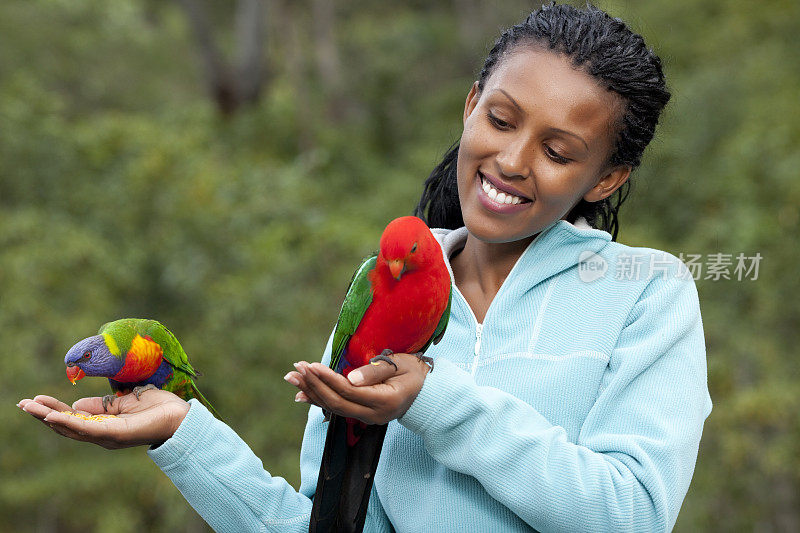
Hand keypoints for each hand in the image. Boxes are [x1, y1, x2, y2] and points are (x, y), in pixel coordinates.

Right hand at [17, 389, 189, 448]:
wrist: (180, 416)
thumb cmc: (157, 407)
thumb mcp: (124, 400)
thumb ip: (102, 404)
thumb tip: (76, 404)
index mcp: (104, 424)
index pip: (73, 418)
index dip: (54, 409)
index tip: (36, 400)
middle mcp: (102, 434)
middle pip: (67, 425)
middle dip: (44, 415)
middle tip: (23, 405)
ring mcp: (107, 436)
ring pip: (72, 428)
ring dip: (50, 417)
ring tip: (31, 408)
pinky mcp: (115, 434)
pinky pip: (88, 428)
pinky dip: (69, 422)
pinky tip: (53, 415)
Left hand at [284, 353, 429, 424]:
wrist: (428, 392)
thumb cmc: (415, 372)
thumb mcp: (400, 365)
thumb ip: (375, 371)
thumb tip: (350, 378)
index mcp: (385, 400)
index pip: (349, 391)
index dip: (328, 379)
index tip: (311, 365)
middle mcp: (374, 414)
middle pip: (337, 402)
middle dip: (314, 385)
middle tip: (296, 369)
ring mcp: (368, 418)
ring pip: (334, 407)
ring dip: (312, 392)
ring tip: (292, 377)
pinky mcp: (363, 415)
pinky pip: (338, 409)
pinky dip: (319, 400)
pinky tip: (303, 393)